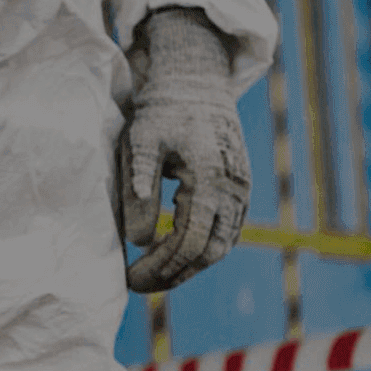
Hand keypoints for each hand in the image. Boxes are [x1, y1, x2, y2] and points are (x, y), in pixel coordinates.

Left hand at [118, 8, 250, 292]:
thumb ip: (139, 189)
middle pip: (208, 253)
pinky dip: (198, 252)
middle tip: (135, 284)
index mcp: (211, 179)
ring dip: (185, 267)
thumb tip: (137, 241)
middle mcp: (234, 190)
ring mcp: (241, 192)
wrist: (196, 86)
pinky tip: (168, 257)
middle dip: (171, 274)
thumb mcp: (141, 144)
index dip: (161, 267)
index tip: (130, 279)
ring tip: (148, 275)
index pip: (190, 242)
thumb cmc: (162, 114)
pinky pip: (224, 235)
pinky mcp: (239, 193)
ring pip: (219, 248)